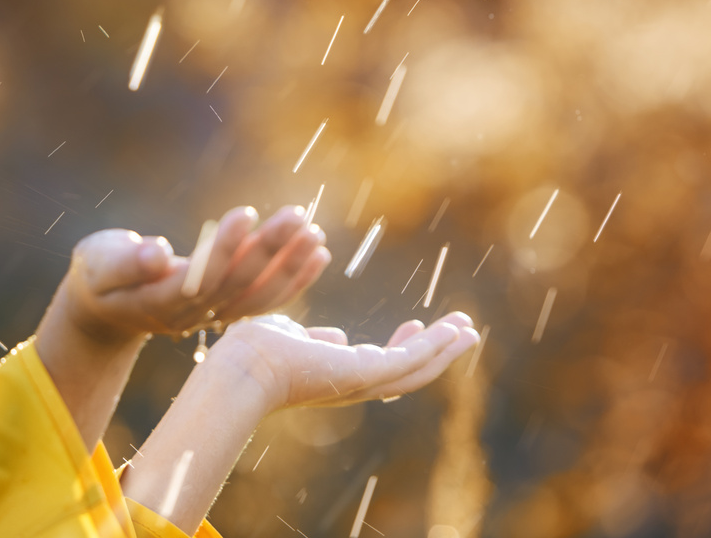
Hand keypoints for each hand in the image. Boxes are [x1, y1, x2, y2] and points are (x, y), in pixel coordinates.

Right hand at [52, 205, 329, 344]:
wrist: (105, 309)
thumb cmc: (98, 275)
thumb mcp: (100, 264)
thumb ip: (126, 262)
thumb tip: (157, 253)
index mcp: (160, 301)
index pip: (199, 276)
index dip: (224, 248)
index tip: (246, 212)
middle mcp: (192, 314)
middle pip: (237, 284)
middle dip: (269, 249)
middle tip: (296, 217)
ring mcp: (211, 316)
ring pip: (258, 296)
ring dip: (289, 266)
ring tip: (315, 235)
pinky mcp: (225, 310)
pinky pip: (265, 300)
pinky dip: (293, 279)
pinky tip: (317, 255)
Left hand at [209, 311, 479, 410]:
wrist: (240, 368)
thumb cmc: (252, 352)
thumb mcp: (291, 338)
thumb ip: (314, 339)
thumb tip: (336, 337)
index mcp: (334, 377)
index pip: (378, 365)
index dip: (401, 346)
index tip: (415, 324)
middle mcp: (352, 386)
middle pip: (406, 372)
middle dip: (435, 352)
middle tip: (461, 332)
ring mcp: (361, 383)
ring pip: (416, 369)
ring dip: (445, 349)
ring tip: (470, 329)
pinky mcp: (366, 373)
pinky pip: (411, 359)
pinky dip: (436, 345)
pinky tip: (456, 331)